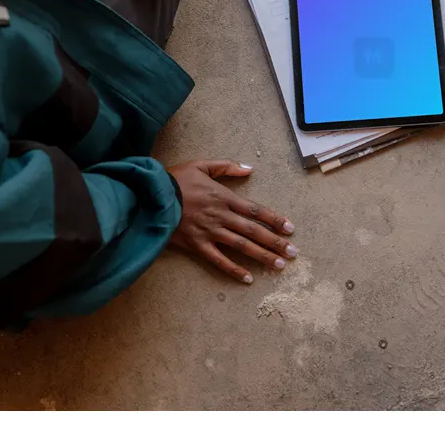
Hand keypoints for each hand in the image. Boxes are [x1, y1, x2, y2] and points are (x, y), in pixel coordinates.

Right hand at [167, 160, 297, 283]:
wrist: (150, 195)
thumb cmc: (175, 179)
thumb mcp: (201, 165)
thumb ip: (226, 167)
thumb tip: (249, 168)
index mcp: (224, 197)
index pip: (255, 210)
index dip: (274, 219)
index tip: (290, 229)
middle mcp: (221, 215)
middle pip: (254, 231)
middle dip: (275, 242)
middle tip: (293, 253)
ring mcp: (209, 231)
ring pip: (241, 246)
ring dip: (262, 256)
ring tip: (279, 266)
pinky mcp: (196, 245)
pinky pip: (218, 260)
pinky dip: (233, 269)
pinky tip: (247, 279)